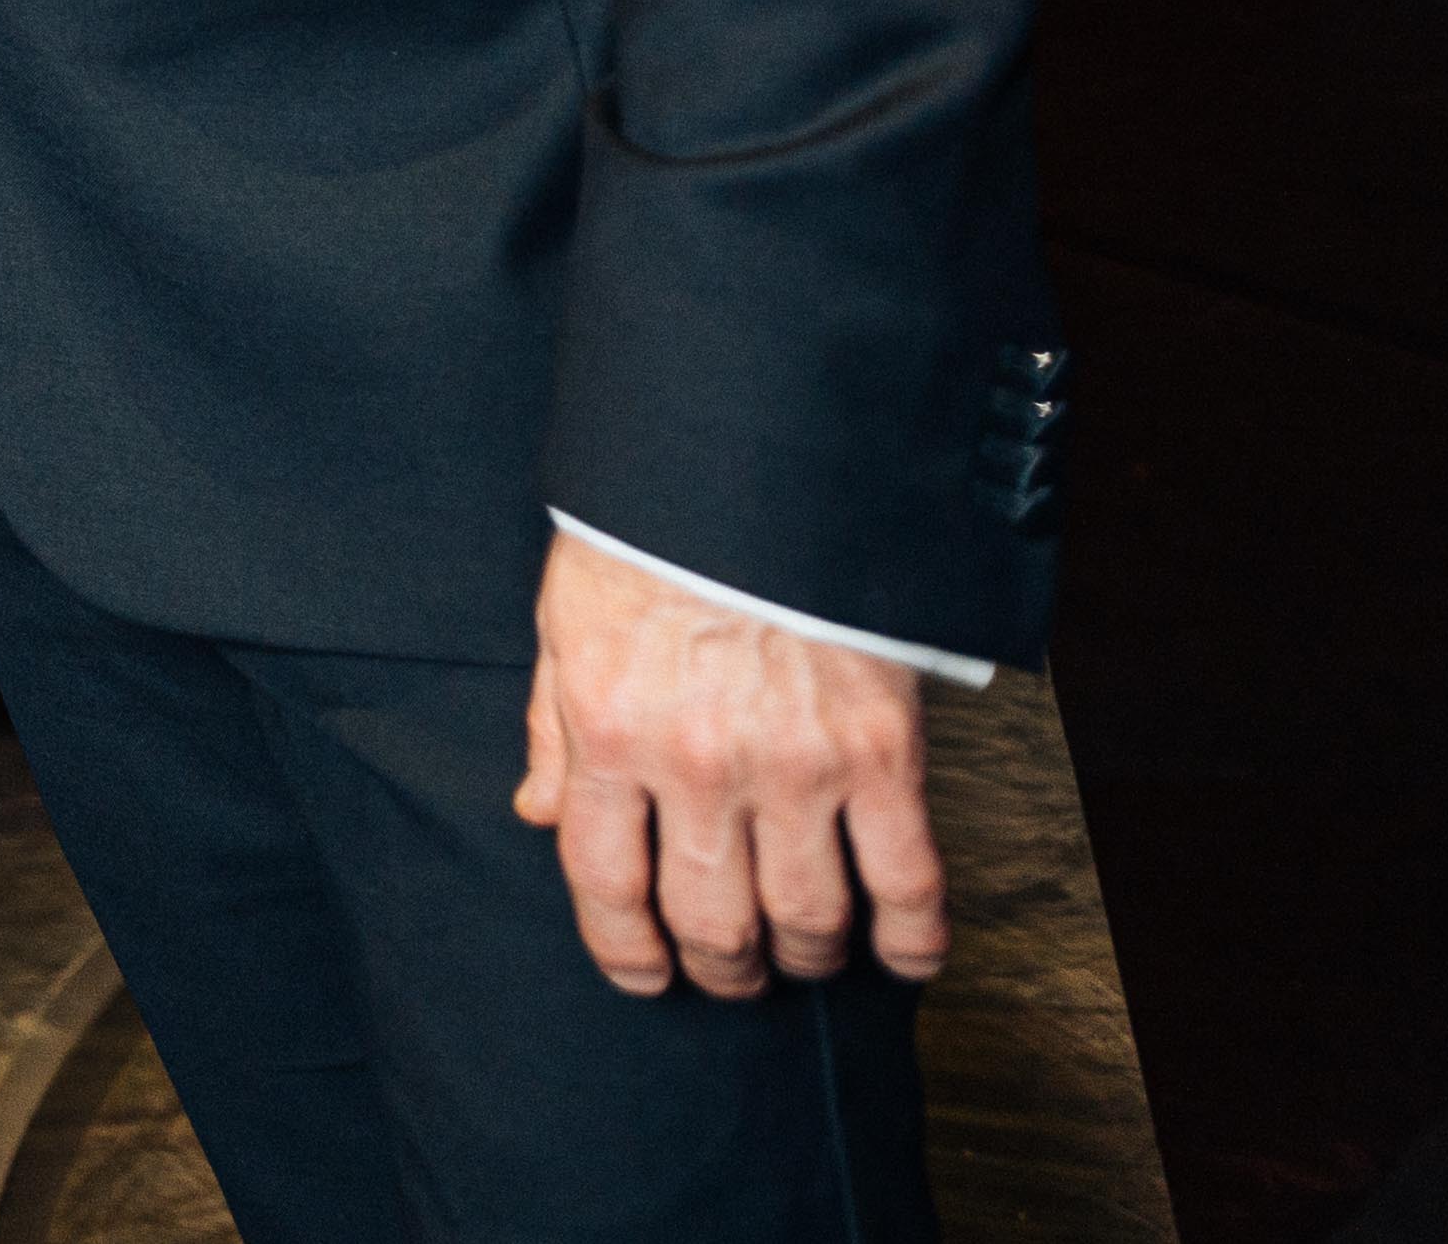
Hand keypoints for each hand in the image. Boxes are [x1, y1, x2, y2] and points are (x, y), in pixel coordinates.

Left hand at [514, 530, 949, 998]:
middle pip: (709, 919)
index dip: (624, 950)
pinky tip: (900, 957)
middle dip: (718, 966)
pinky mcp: (881, 751)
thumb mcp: (567, 624)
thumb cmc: (649, 542)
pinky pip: (906, 877)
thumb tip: (538, 815)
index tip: (644, 976)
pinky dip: (909, 937)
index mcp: (610, 732)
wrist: (750, 470)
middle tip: (728, 971)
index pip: (604, 882)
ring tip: (798, 958)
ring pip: (803, 918)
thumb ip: (555, 729)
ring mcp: (795, 764)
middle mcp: (697, 763)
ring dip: (800, 958)